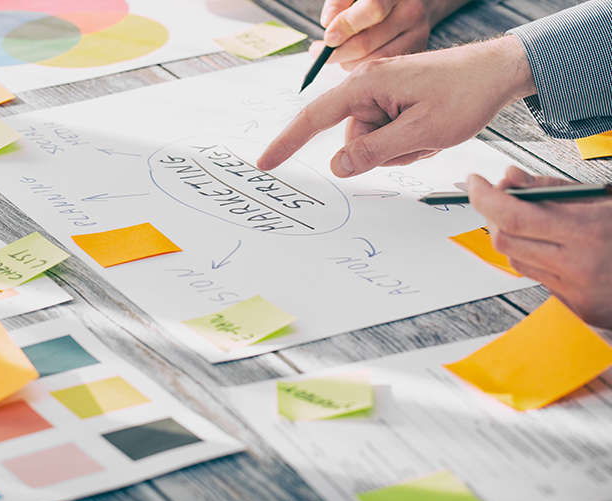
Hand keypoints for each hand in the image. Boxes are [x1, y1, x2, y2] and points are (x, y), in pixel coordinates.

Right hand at [258, 36, 535, 175]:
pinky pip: (386, 134)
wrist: (498, 72)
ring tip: (429, 132)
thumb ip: (374, 152)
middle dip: (382, 150)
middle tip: (420, 140)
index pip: (314, 117)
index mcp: (367, 84)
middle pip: (352, 138)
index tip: (265, 162)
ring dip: (399, 147)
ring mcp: (381, 92)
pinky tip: (430, 129)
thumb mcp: (420, 133)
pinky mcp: (394, 99)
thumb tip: (336, 166)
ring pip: (371, 141)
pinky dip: (407, 140)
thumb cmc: (465, 94)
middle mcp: (368, 84)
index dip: (287, 142)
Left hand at [316, 0, 470, 69]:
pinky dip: (362, 68)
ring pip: (373, 60)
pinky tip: (353, 59)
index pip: (372, 10)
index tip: (327, 38)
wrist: (408, 1)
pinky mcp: (418, 50)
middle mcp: (410, 12)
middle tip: (320, 52)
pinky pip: (382, 70)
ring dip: (346, 62)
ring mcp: (417, 33)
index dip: (345, 26)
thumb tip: (328, 24)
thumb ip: (339, 2)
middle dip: (337, 51)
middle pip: (368, 42)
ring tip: (336, 54)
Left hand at [469, 166, 611, 328]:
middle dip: (493, 216)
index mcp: (590, 231)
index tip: (475, 182)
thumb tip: (509, 178)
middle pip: (505, 240)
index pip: (513, 215)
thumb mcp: (602, 197)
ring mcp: (578, 292)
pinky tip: (554, 245)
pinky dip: (535, 257)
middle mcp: (580, 265)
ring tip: (531, 219)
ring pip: (517, 260)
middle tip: (496, 197)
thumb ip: (552, 189)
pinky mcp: (577, 308)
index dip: (485, 197)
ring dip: (513, 237)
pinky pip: (538, 278)